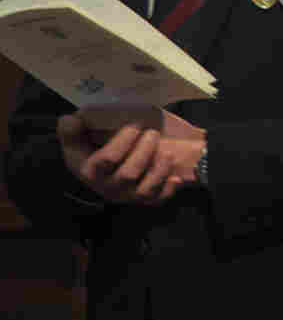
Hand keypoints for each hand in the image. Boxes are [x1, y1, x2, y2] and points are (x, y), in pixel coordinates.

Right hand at [57, 112, 203, 204]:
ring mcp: (128, 195)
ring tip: (167, 152)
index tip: (134, 126)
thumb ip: (73, 129)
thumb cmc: (98, 146)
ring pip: (144, 190)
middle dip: (143, 152)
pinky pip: (159, 199)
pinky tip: (175, 176)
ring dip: (158, 170)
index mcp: (90, 171)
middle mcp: (108, 186)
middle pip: (128, 174)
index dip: (121, 144)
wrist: (114, 164)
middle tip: (152, 133)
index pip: (104, 161)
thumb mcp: (81, 137)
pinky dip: (168, 188)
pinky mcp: (146, 199)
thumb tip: (69, 120)